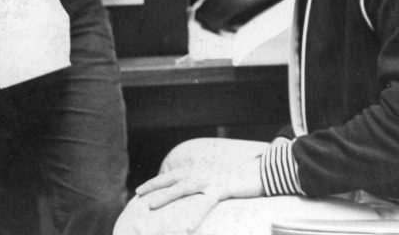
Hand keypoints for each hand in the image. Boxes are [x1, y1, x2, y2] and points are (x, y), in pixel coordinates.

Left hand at [134, 161, 263, 208]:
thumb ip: (203, 185)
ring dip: (166, 195)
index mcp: (200, 170)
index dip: (156, 181)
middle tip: (139, 194)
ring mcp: (211, 179)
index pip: (173, 174)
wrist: (260, 173)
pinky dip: (195, 215)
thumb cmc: (238, 180)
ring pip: (184, 187)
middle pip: (174, 178)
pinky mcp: (222, 188)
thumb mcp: (217, 180)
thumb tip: (191, 193)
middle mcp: (203, 172)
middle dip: (155, 185)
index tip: (140, 189)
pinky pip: (206, 203)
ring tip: (151, 206)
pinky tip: (187, 228)